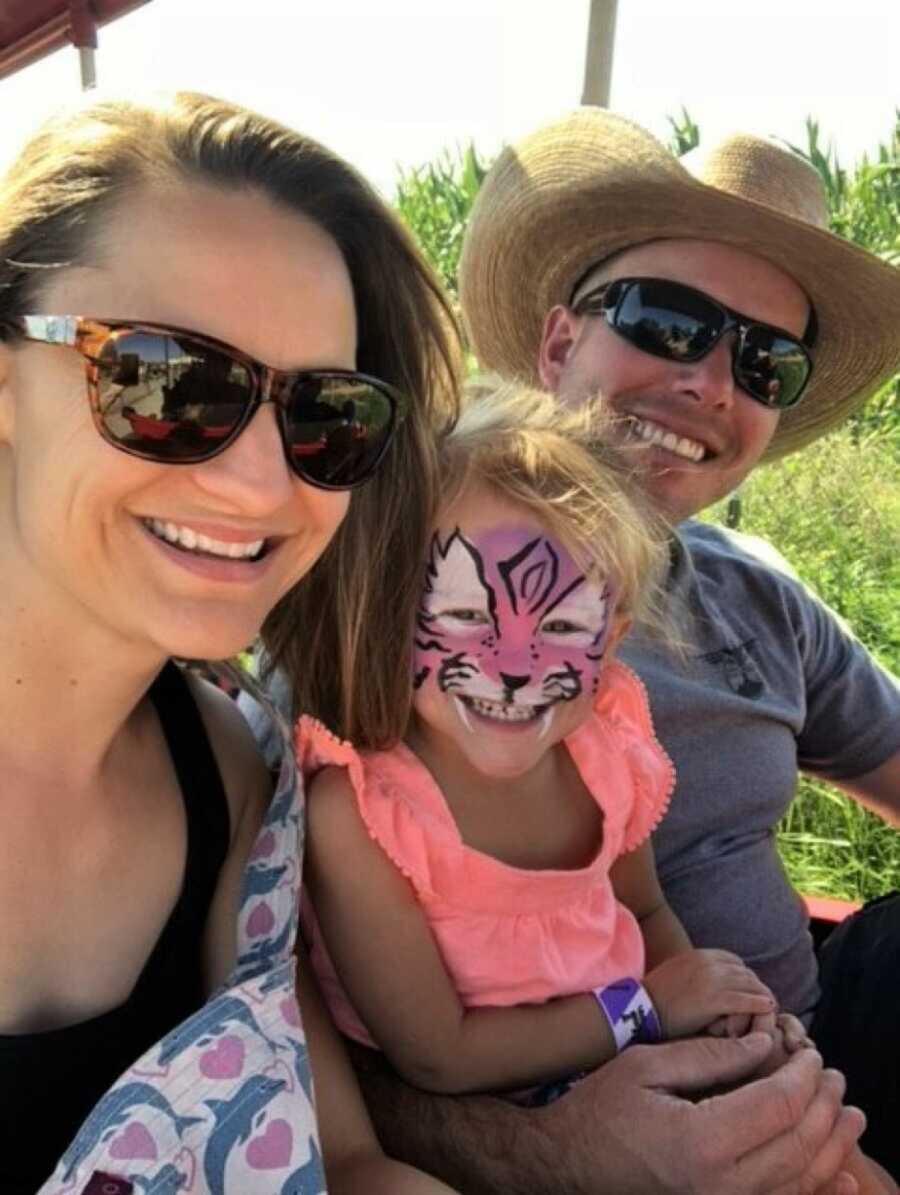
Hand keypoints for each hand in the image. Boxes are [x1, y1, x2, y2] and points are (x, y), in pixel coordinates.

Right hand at [535, 1033, 864, 1194]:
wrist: (568, 1164)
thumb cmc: (601, 1107)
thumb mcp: (648, 1066)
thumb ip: (711, 1056)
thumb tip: (765, 1045)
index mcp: (701, 1141)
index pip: (778, 1106)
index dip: (804, 1076)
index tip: (811, 1052)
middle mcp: (720, 1185)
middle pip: (799, 1145)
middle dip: (825, 1106)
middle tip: (835, 1075)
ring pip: (800, 1181)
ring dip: (832, 1146)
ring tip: (850, 1116)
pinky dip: (816, 1186)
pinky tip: (837, 1172)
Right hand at [644, 948, 775, 1037]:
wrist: (639, 1009)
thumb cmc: (657, 999)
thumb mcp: (679, 975)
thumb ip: (699, 975)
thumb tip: (716, 987)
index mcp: (700, 955)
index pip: (736, 962)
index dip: (745, 979)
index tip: (747, 995)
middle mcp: (708, 963)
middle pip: (747, 974)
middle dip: (757, 990)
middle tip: (762, 1008)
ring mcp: (712, 979)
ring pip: (751, 986)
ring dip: (762, 999)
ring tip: (766, 1015)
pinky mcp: (713, 999)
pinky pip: (747, 1001)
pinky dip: (759, 1007)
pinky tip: (767, 1013)